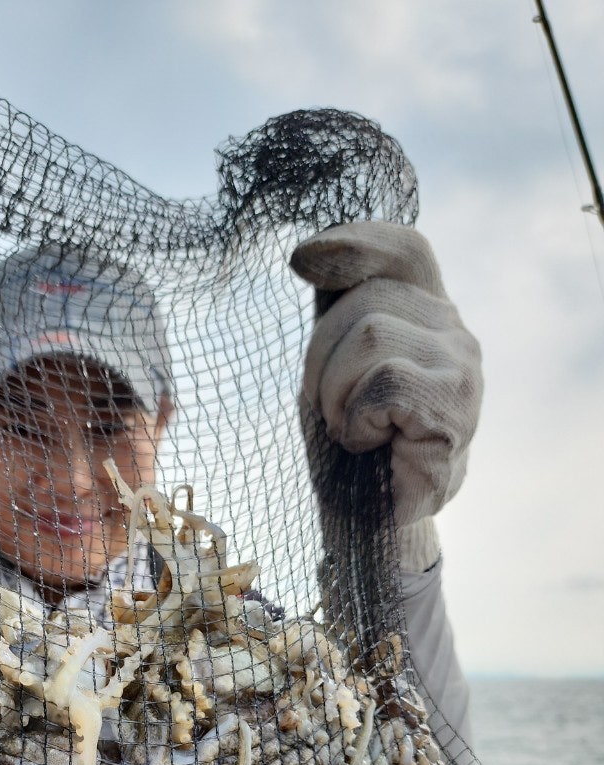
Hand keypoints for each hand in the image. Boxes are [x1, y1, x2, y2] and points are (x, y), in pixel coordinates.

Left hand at [290, 221, 482, 567]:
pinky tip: (370, 445)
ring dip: (335, 393)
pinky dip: (357, 418)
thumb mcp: (330, 368)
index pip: (405, 250)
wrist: (369, 521)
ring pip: (369, 334)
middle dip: (321, 359)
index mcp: (425, 315)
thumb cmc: (350, 445)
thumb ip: (335, 313)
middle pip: (365, 299)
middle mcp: (454, 331)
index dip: (357, 243)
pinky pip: (384, 381)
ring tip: (354, 430)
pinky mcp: (457, 406)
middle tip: (332, 411)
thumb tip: (310, 255)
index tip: (301, 263)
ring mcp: (463, 366)